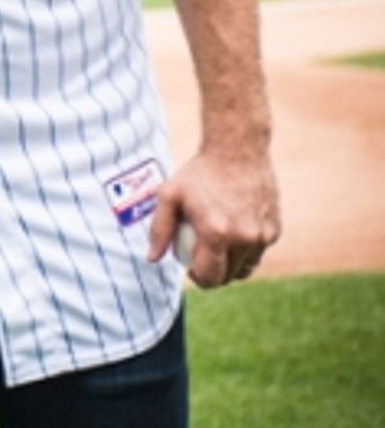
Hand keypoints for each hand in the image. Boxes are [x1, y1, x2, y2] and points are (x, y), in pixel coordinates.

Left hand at [147, 148, 280, 288]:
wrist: (238, 149)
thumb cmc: (201, 172)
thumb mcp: (169, 195)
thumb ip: (159, 229)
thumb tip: (152, 258)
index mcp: (217, 233)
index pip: (209, 278)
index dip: (197, 278)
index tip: (190, 268)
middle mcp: (244, 238)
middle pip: (229, 277)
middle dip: (214, 273)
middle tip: (203, 257)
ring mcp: (263, 235)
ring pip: (246, 267)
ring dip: (232, 264)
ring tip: (219, 248)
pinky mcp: (275, 229)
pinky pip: (259, 251)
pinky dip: (247, 249)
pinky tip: (235, 230)